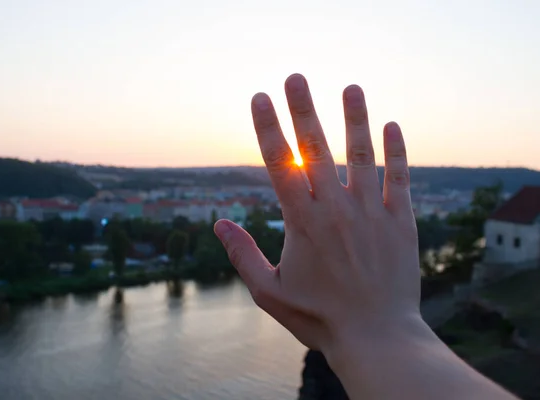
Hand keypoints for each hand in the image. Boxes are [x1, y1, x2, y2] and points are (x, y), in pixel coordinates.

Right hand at [214, 73, 420, 352]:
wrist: (377, 338)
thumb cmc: (318, 319)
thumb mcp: (268, 292)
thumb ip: (242, 254)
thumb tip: (218, 222)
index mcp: (302, 222)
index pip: (280, 163)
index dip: (267, 127)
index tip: (259, 97)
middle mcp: (336, 208)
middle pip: (316, 148)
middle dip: (303, 109)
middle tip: (295, 76)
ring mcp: (371, 212)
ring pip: (362, 155)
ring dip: (355, 118)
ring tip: (351, 87)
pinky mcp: (401, 222)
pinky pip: (399, 178)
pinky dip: (396, 151)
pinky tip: (392, 125)